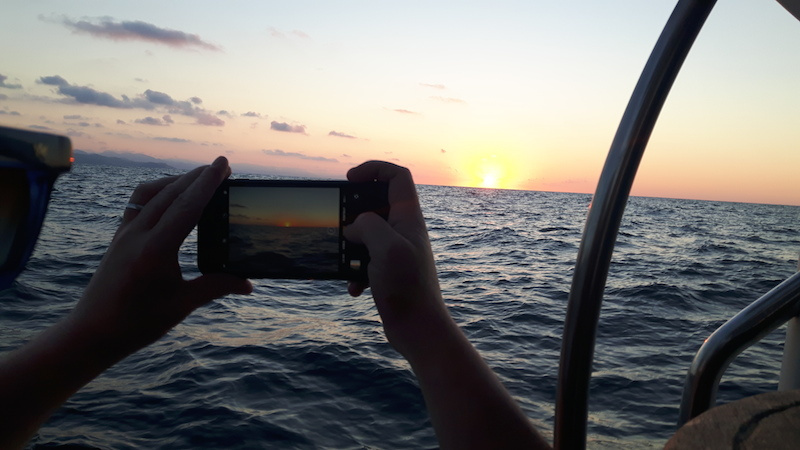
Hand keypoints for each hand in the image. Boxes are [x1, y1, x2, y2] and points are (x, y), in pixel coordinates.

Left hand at [68, 157, 251, 359]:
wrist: (91, 333)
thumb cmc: (136, 323)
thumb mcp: (181, 305)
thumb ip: (216, 287)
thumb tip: (247, 283)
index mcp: (156, 249)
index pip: (187, 206)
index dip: (208, 183)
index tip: (223, 165)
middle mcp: (138, 234)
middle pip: (170, 193)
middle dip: (197, 177)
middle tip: (220, 167)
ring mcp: (124, 234)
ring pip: (151, 194)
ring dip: (175, 181)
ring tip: (197, 178)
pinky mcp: (118, 238)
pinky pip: (137, 203)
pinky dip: (157, 192)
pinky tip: (168, 197)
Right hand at [344, 161, 454, 358]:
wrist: (418, 330)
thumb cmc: (408, 288)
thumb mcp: (386, 248)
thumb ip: (368, 225)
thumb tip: (353, 226)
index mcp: (408, 218)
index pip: (397, 177)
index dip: (374, 169)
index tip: (350, 179)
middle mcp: (404, 231)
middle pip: (377, 204)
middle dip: (354, 213)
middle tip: (341, 225)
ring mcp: (396, 252)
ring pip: (366, 235)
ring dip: (351, 247)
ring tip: (347, 262)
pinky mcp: (387, 272)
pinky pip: (364, 262)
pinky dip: (355, 272)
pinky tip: (355, 288)